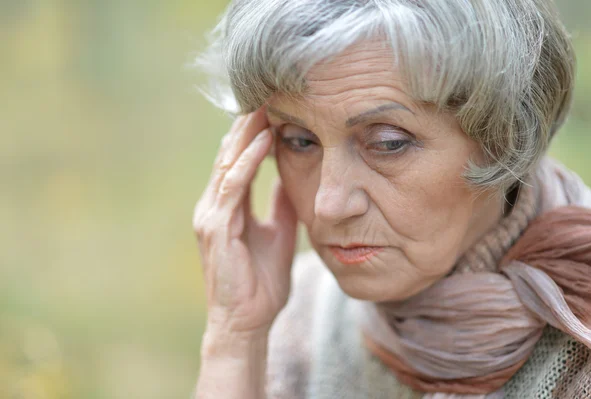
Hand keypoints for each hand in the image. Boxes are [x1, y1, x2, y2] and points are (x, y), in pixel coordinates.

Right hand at [193, 107, 297, 337]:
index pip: (237, 160)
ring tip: (266, 105)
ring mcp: (211, 216)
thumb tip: (292, 175)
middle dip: (248, 124)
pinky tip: (263, 140)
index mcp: (227, 207)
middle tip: (268, 93)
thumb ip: (280, 204)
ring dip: (247, 133)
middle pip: (229, 154)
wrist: (246, 322)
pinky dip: (247, 161)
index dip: (252, 134)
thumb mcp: (278, 232)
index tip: (273, 108)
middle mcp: (213, 206)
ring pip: (228, 163)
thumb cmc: (261, 282)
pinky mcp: (216, 229)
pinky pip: (234, 187)